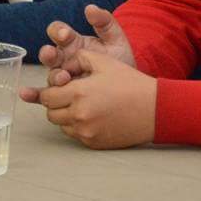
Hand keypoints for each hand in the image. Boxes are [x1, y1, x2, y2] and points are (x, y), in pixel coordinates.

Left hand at [19, 49, 155, 148]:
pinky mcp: (93, 143)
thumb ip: (79, 58)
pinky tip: (93, 116)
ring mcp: (85, 131)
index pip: (47, 96)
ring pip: (61, 125)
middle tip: (69, 96)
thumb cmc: (131, 84)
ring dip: (66, 116)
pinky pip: (75, 135)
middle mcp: (79, 115)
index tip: (59, 87)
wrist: (154, 109)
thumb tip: (63, 63)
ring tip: (83, 105)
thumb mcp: (105, 62)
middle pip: (51, 113)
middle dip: (56, 103)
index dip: (50, 90)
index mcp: (79, 93)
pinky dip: (78, 127)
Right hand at [37, 3, 136, 86]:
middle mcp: (63, 58)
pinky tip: (26, 95)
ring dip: (54, 76)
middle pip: (48, 53)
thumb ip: (104, 22)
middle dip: (48, 54)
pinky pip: (45, 94)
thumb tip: (90, 8)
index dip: (58, 31)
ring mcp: (62, 76)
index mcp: (73, 42)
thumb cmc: (119, 60)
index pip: (57, 31)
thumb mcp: (115, 38)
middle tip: (54, 55)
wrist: (130, 86)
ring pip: (50, 74)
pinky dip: (34, 95)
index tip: (64, 34)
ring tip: (64, 78)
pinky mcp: (63, 94)